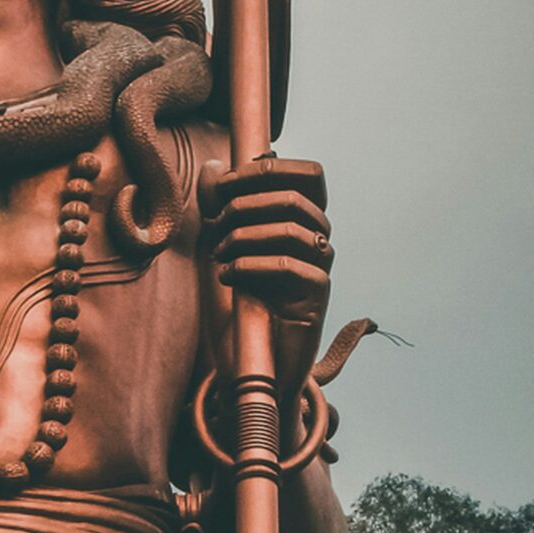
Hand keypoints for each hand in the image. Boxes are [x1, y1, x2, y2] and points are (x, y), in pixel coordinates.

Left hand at [201, 155, 333, 405]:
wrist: (249, 364)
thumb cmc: (238, 305)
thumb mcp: (221, 250)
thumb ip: (218, 210)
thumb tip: (212, 168)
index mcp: (301, 220)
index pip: (309, 175)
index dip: (270, 169)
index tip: (227, 183)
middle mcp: (317, 240)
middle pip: (294, 199)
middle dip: (245, 204)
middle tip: (214, 225)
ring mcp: (320, 268)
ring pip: (291, 230)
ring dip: (243, 236)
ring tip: (217, 254)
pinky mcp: (316, 297)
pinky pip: (289, 267)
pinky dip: (251, 264)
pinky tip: (228, 274)